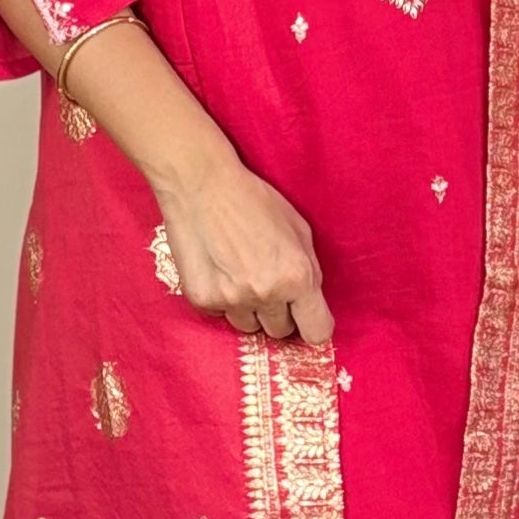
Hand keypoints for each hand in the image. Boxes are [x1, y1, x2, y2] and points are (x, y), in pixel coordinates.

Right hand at [154, 138, 333, 343]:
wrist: (201, 186)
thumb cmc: (254, 200)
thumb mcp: (299, 229)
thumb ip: (309, 270)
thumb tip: (309, 302)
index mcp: (297, 277)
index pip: (317, 332)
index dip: (314, 326)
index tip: (308, 319)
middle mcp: (266, 294)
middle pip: (280, 332)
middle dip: (280, 314)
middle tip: (269, 285)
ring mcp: (231, 301)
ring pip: (249, 327)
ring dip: (250, 309)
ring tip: (240, 275)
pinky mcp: (202, 301)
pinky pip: (221, 315)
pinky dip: (223, 299)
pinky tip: (219, 271)